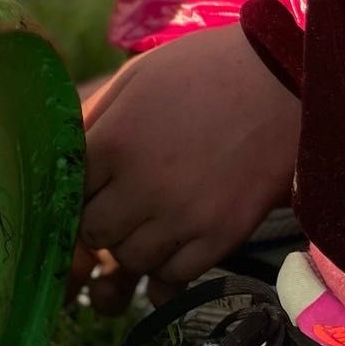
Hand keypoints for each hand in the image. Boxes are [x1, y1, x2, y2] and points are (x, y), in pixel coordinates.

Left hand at [75, 25, 298, 307]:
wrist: (277, 79)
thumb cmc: (200, 70)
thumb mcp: (134, 80)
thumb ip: (96, 122)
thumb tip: (66, 155)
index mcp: (114, 142)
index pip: (67, 193)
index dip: (72, 192)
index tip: (83, 188)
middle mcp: (144, 186)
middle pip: (93, 234)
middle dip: (95, 223)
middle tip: (111, 207)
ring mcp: (185, 216)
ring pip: (132, 260)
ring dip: (129, 245)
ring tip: (142, 221)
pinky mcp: (222, 234)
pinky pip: (176, 275)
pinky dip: (165, 267)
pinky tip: (168, 243)